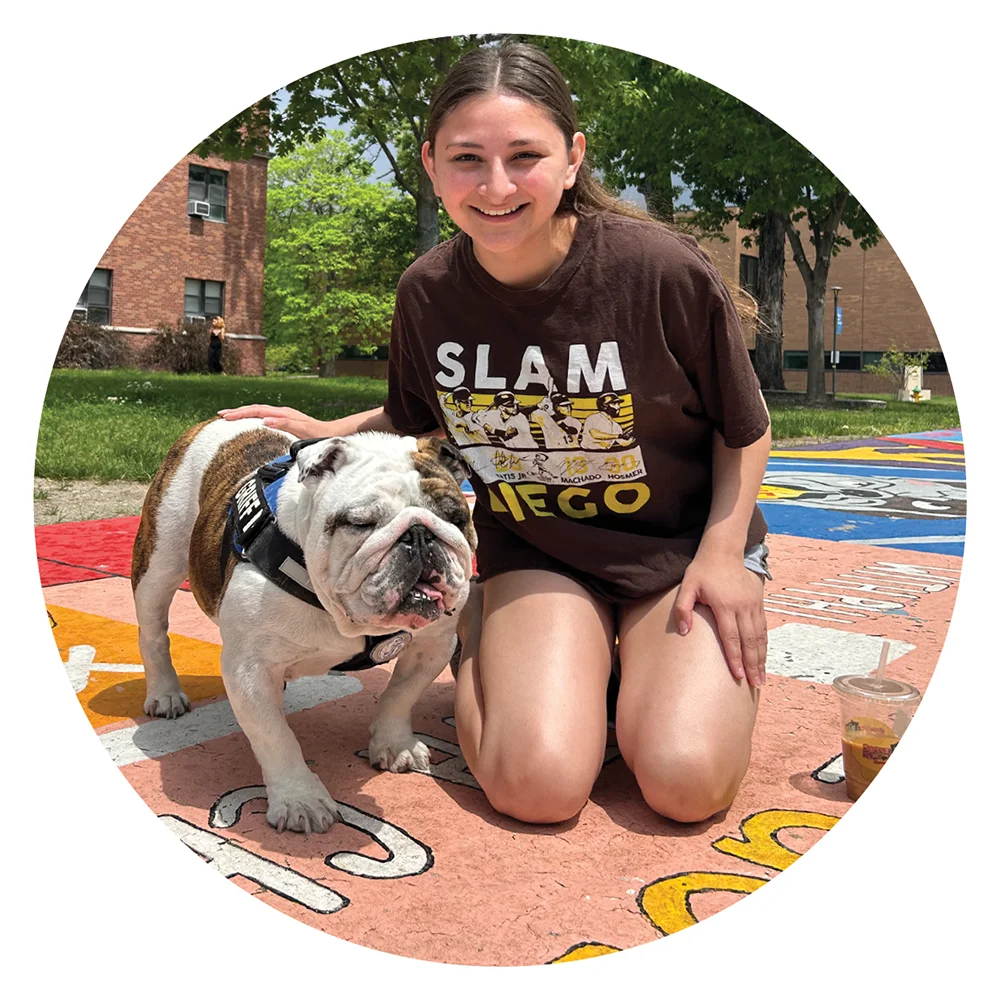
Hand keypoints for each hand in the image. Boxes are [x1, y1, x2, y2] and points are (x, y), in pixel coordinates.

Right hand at [216, 404, 327, 438]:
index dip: (240, 413)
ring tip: (229, 417)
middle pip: (255, 409)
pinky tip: (249, 423)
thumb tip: (265, 420)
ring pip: (259, 412)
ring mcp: (283, 416)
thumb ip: (284, 424)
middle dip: (237, 411)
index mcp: (283, 414)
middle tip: (221, 415)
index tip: (225, 416)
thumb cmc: (318, 435)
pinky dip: (253, 418)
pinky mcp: (285, 421)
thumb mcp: (302, 430)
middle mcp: (282, 412)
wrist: (331, 434)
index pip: (257, 411)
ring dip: (244, 413)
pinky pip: (264, 417)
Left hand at [674, 551, 767, 687]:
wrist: (724, 551)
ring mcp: (753, 605)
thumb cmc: (702, 570)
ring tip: (762, 677)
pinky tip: (763, 657)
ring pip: (760, 636)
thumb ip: (682, 608)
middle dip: (753, 665)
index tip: (738, 676)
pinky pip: (763, 628)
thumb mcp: (687, 586)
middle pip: (750, 641)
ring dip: (762, 658)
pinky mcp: (758, 602)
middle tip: (755, 684)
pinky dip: (764, 644)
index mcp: (725, 605)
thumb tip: (683, 631)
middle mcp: (742, 607)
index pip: (731, 638)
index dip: (735, 658)